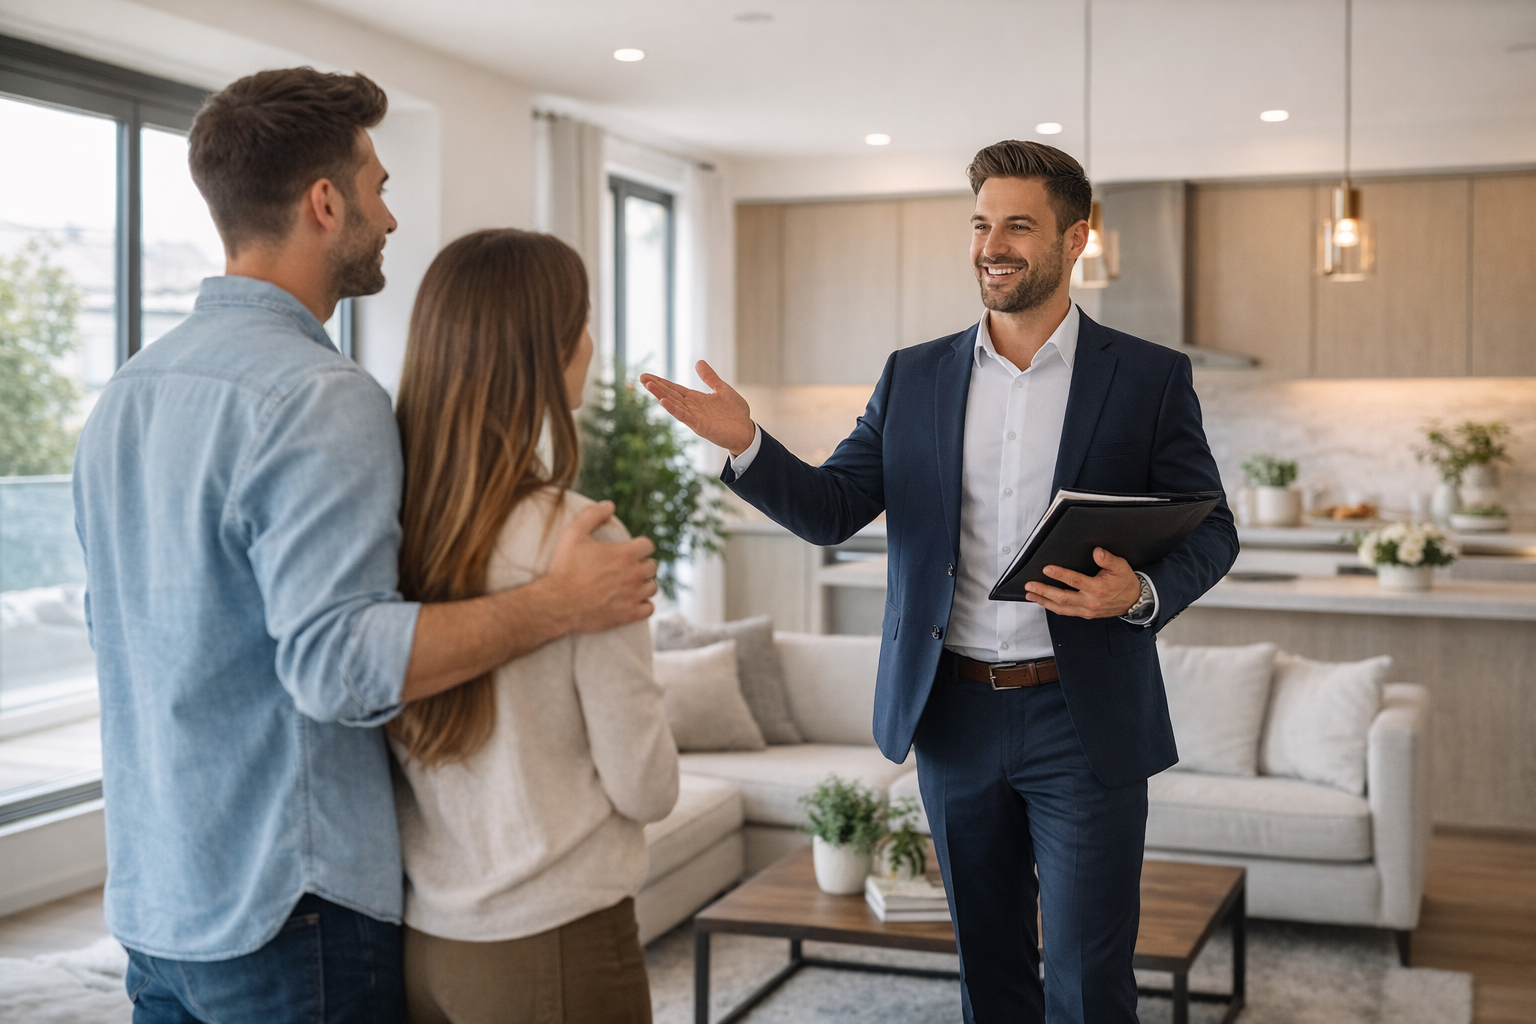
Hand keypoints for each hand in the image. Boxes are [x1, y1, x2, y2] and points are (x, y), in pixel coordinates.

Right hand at [544, 500, 657, 631]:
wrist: (558, 603)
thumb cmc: (565, 568)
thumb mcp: (573, 534)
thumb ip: (591, 515)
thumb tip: (609, 505)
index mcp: (626, 554)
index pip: (648, 546)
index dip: (639, 546)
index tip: (630, 550)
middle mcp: (634, 574)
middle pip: (652, 566)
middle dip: (642, 565)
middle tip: (628, 568)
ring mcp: (633, 596)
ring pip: (652, 587)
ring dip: (643, 585)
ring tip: (630, 584)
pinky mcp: (629, 615)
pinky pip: (649, 608)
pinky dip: (643, 605)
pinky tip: (632, 601)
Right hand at [639, 361, 756, 455]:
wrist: (746, 432)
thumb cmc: (736, 413)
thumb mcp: (722, 389)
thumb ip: (710, 378)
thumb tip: (699, 362)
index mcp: (696, 399)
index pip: (674, 388)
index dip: (661, 382)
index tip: (646, 376)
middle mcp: (692, 407)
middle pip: (670, 394)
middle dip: (656, 386)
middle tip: (641, 377)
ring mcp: (694, 417)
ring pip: (673, 404)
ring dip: (661, 395)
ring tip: (649, 385)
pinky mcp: (700, 426)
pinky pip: (684, 416)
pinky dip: (673, 409)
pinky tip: (663, 401)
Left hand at [1023, 548, 1142, 618]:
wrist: (1134, 601)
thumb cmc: (1125, 582)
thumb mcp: (1120, 566)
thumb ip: (1107, 559)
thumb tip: (1096, 552)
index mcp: (1098, 588)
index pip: (1075, 581)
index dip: (1060, 575)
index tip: (1047, 569)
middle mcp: (1091, 601)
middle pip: (1063, 598)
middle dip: (1044, 591)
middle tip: (1031, 585)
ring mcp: (1087, 610)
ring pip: (1061, 608)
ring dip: (1044, 601)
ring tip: (1031, 594)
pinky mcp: (1085, 614)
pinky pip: (1066, 612)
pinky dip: (1052, 607)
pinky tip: (1043, 601)